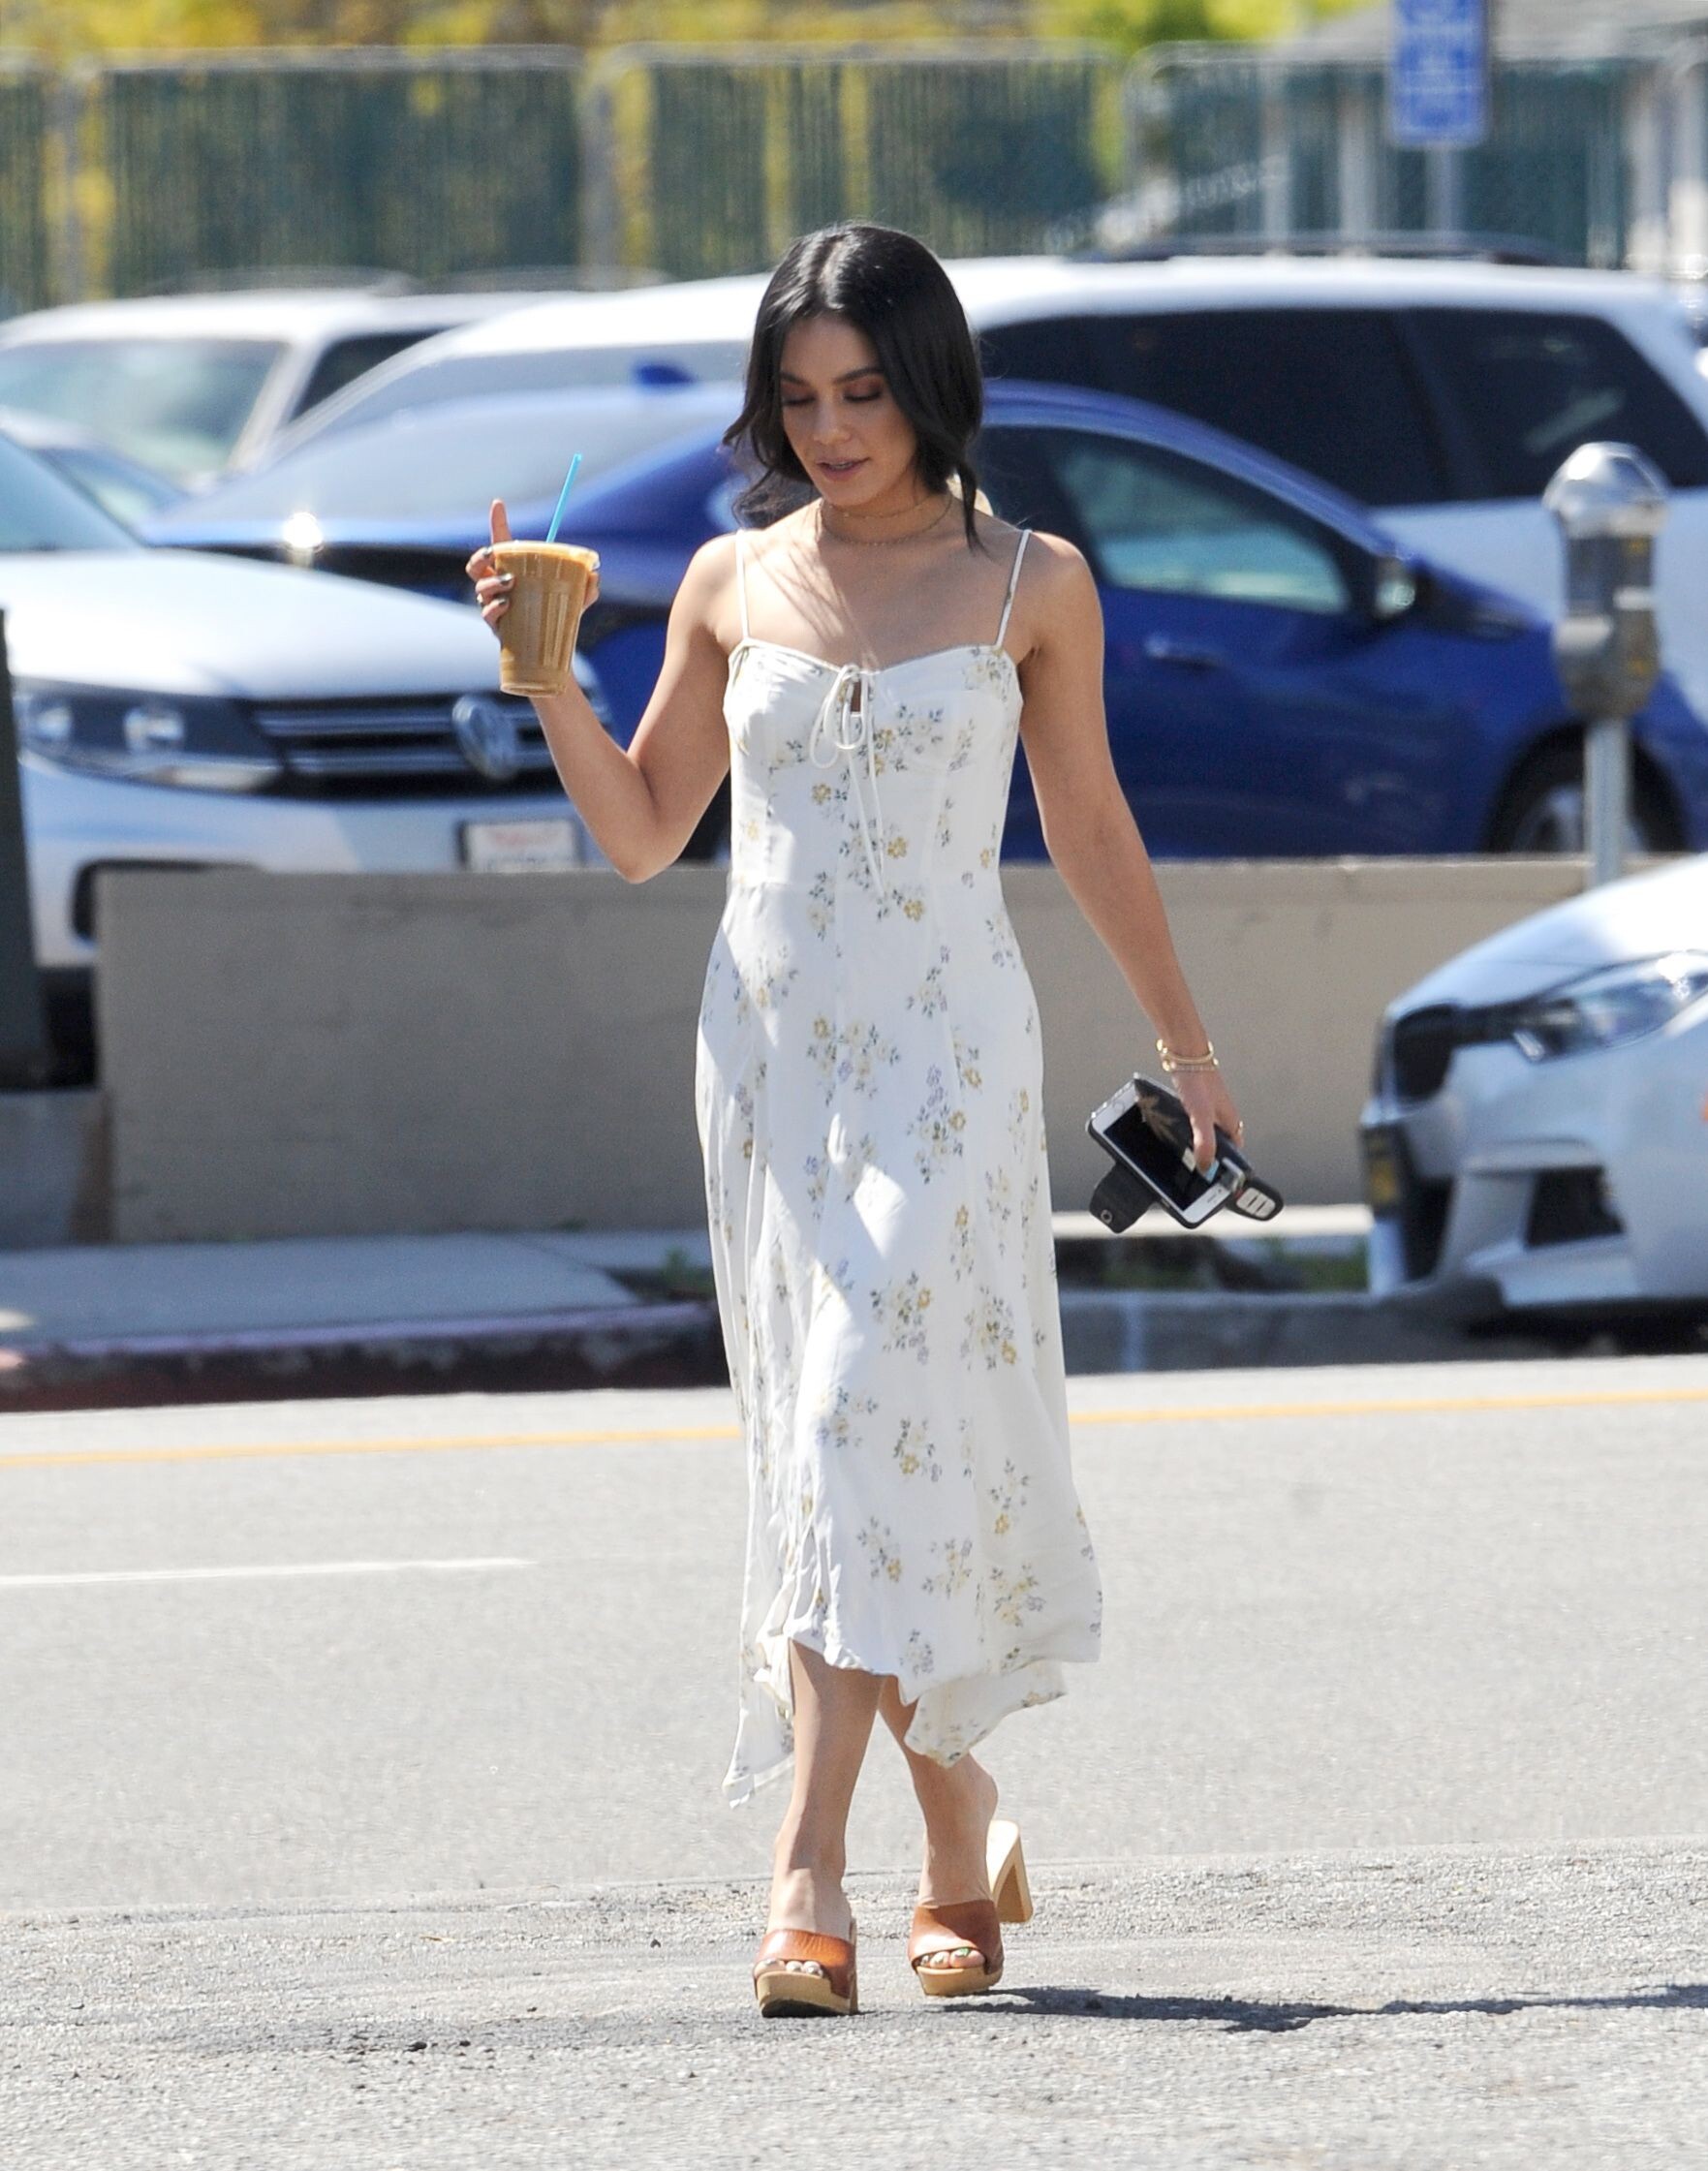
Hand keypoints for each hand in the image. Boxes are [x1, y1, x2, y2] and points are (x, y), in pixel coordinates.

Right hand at [464, 498, 601, 636]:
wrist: (550, 653)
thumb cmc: (557, 619)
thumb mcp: (575, 601)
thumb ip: (585, 587)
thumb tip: (594, 574)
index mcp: (513, 572)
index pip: (501, 544)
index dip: (497, 522)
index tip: (498, 504)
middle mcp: (498, 588)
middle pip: (476, 566)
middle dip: (480, 557)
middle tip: (494, 555)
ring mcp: (495, 607)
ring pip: (480, 588)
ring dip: (491, 582)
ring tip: (510, 583)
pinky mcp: (497, 626)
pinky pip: (487, 614)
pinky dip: (494, 608)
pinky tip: (507, 605)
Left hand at [1173, 1065, 1243, 1174]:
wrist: (1185, 1053)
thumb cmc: (1197, 1082)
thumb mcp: (1200, 1117)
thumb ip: (1204, 1141)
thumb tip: (1206, 1167)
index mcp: (1229, 1122)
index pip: (1236, 1152)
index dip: (1231, 1167)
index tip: (1221, 1182)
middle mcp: (1222, 1116)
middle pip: (1222, 1144)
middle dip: (1214, 1158)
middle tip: (1198, 1173)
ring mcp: (1209, 1108)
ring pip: (1209, 1132)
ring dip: (1201, 1145)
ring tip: (1186, 1159)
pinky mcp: (1195, 1101)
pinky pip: (1195, 1121)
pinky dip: (1189, 1131)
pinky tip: (1175, 1134)